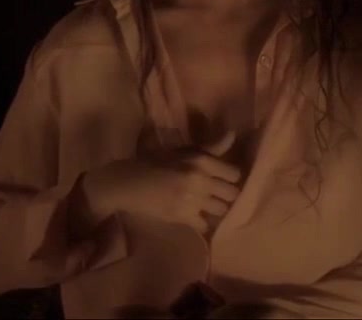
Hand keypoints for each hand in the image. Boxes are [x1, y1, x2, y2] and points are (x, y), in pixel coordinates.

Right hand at [80, 132, 242, 233]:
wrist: (127, 183)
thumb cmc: (154, 163)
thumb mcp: (182, 151)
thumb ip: (210, 148)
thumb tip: (232, 135)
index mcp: (200, 160)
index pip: (234, 174)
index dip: (229, 178)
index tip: (221, 179)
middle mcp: (200, 179)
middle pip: (232, 193)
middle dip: (225, 194)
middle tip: (215, 194)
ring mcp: (192, 200)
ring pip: (222, 210)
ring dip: (215, 209)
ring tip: (205, 205)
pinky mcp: (182, 217)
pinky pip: (205, 225)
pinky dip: (201, 222)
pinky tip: (193, 216)